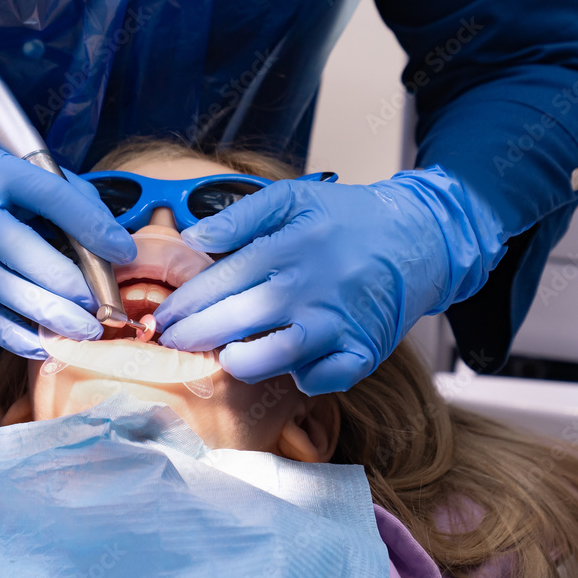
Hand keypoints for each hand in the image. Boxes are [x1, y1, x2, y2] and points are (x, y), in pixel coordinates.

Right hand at [0, 137, 135, 357]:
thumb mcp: (21, 168)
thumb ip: (67, 196)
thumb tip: (111, 239)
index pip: (49, 196)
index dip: (90, 225)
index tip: (123, 252)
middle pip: (20, 251)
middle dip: (67, 285)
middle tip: (101, 310)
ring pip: (0, 290)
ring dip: (47, 317)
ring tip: (83, 332)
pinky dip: (15, 335)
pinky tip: (45, 344)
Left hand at [152, 166, 505, 393]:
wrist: (418, 238)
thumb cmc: (347, 219)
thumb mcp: (294, 197)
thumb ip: (240, 216)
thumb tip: (193, 237)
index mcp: (288, 249)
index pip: (221, 282)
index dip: (184, 304)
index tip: (159, 318)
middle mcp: (310, 289)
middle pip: (237, 321)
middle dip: (194, 336)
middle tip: (169, 343)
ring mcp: (337, 324)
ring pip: (273, 357)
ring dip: (240, 361)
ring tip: (223, 354)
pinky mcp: (362, 352)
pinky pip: (321, 380)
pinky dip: (299, 377)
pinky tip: (284, 365)